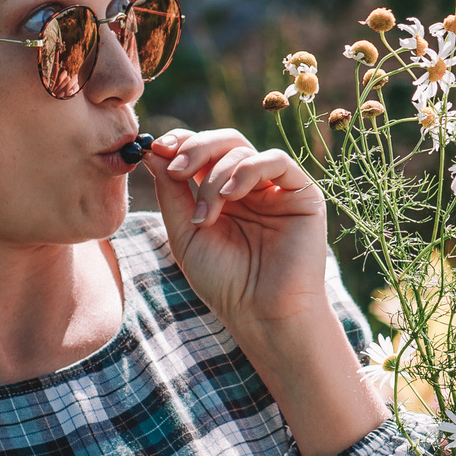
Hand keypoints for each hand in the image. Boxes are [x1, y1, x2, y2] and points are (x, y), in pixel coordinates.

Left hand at [147, 128, 331, 334]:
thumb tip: (152, 152)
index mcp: (222, 194)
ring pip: (243, 150)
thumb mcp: (185, 234)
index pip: (203, 152)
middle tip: (176, 168)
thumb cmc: (224, 282)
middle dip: (195, 148)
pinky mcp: (303, 194)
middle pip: (224, 141)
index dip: (181, 143)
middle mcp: (250, 187)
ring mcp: (276, 189)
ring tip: (206, 214)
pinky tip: (231, 195)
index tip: (157, 149)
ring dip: (215, 176)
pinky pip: (276, 160)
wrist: (261, 314)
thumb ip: (171, 193)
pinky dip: (248, 169)